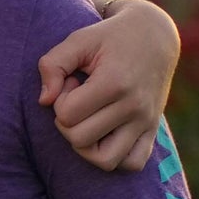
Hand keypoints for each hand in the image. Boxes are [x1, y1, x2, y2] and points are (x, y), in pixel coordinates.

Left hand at [39, 0, 179, 172]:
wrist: (154, 35)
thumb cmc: (109, 37)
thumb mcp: (78, 39)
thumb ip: (52, 64)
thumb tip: (43, 101)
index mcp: (115, 82)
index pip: (67, 115)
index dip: (60, 101)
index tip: (73, 83)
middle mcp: (134, 106)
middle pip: (80, 140)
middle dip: (68, 122)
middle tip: (79, 99)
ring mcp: (145, 121)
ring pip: (105, 161)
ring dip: (86, 146)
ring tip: (89, 121)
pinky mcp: (152, 130)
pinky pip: (132, 163)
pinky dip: (114, 158)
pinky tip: (105, 136)